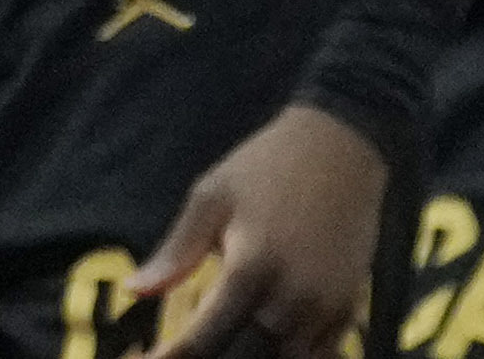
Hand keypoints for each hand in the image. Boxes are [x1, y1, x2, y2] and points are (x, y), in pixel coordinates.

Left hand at [137, 100, 385, 358]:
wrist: (343, 145)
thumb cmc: (267, 166)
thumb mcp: (212, 197)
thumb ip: (177, 252)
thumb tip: (135, 290)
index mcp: (252, 268)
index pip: (204, 340)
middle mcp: (292, 299)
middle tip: (186, 349)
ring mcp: (325, 309)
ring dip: (252, 357)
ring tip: (223, 343)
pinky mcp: (348, 310)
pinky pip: (317, 356)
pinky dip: (289, 357)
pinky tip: (264, 344)